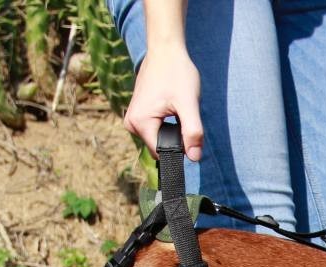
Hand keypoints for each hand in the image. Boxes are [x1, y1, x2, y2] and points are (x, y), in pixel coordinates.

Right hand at [124, 45, 203, 160]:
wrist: (165, 49)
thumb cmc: (177, 73)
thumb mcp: (188, 104)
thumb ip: (192, 132)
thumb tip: (194, 158)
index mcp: (140, 123)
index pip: (162, 154)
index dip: (179, 149)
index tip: (188, 132)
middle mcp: (131, 124)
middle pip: (160, 147)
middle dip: (176, 138)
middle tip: (183, 114)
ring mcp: (133, 119)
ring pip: (159, 139)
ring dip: (173, 130)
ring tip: (176, 108)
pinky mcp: (138, 114)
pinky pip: (156, 130)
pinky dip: (168, 124)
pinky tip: (171, 108)